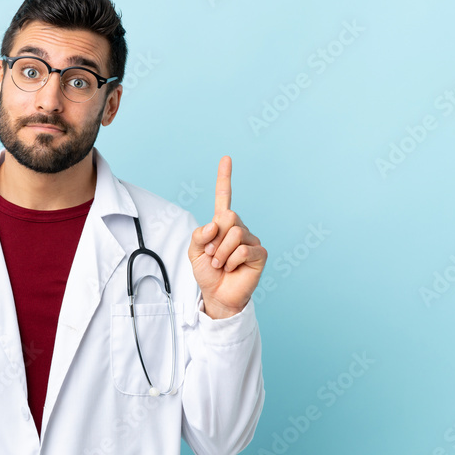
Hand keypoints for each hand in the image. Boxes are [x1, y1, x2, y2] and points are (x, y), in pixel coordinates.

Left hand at [188, 156, 267, 318]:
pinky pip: (244, 249)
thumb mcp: (194, 252)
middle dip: (215, 239)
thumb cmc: (208, 273)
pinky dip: (232, 260)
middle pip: (229, 216)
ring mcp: (250, 239)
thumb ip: (199, 235)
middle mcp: (238, 228)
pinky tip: (232, 268)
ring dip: (221, 252)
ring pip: (235, 233)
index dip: (225, 178)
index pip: (224, 197)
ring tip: (221, 264)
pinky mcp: (259, 253)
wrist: (217, 295)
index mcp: (221, 225)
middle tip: (212, 255)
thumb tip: (215, 224)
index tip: (226, 159)